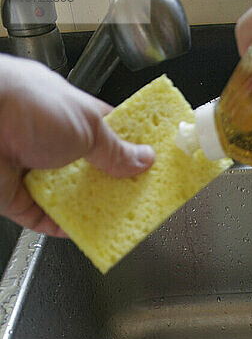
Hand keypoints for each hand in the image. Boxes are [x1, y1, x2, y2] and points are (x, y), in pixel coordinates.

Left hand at [0, 55, 154, 235]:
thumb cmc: (25, 105)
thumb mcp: (87, 125)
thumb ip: (116, 149)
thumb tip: (144, 159)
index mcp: (67, 113)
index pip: (106, 133)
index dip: (130, 149)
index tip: (151, 166)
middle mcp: (48, 140)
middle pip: (88, 168)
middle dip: (112, 184)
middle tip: (138, 198)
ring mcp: (31, 168)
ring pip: (67, 196)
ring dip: (89, 208)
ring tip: (117, 219)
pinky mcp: (14, 196)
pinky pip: (41, 218)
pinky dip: (60, 227)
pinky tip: (82, 232)